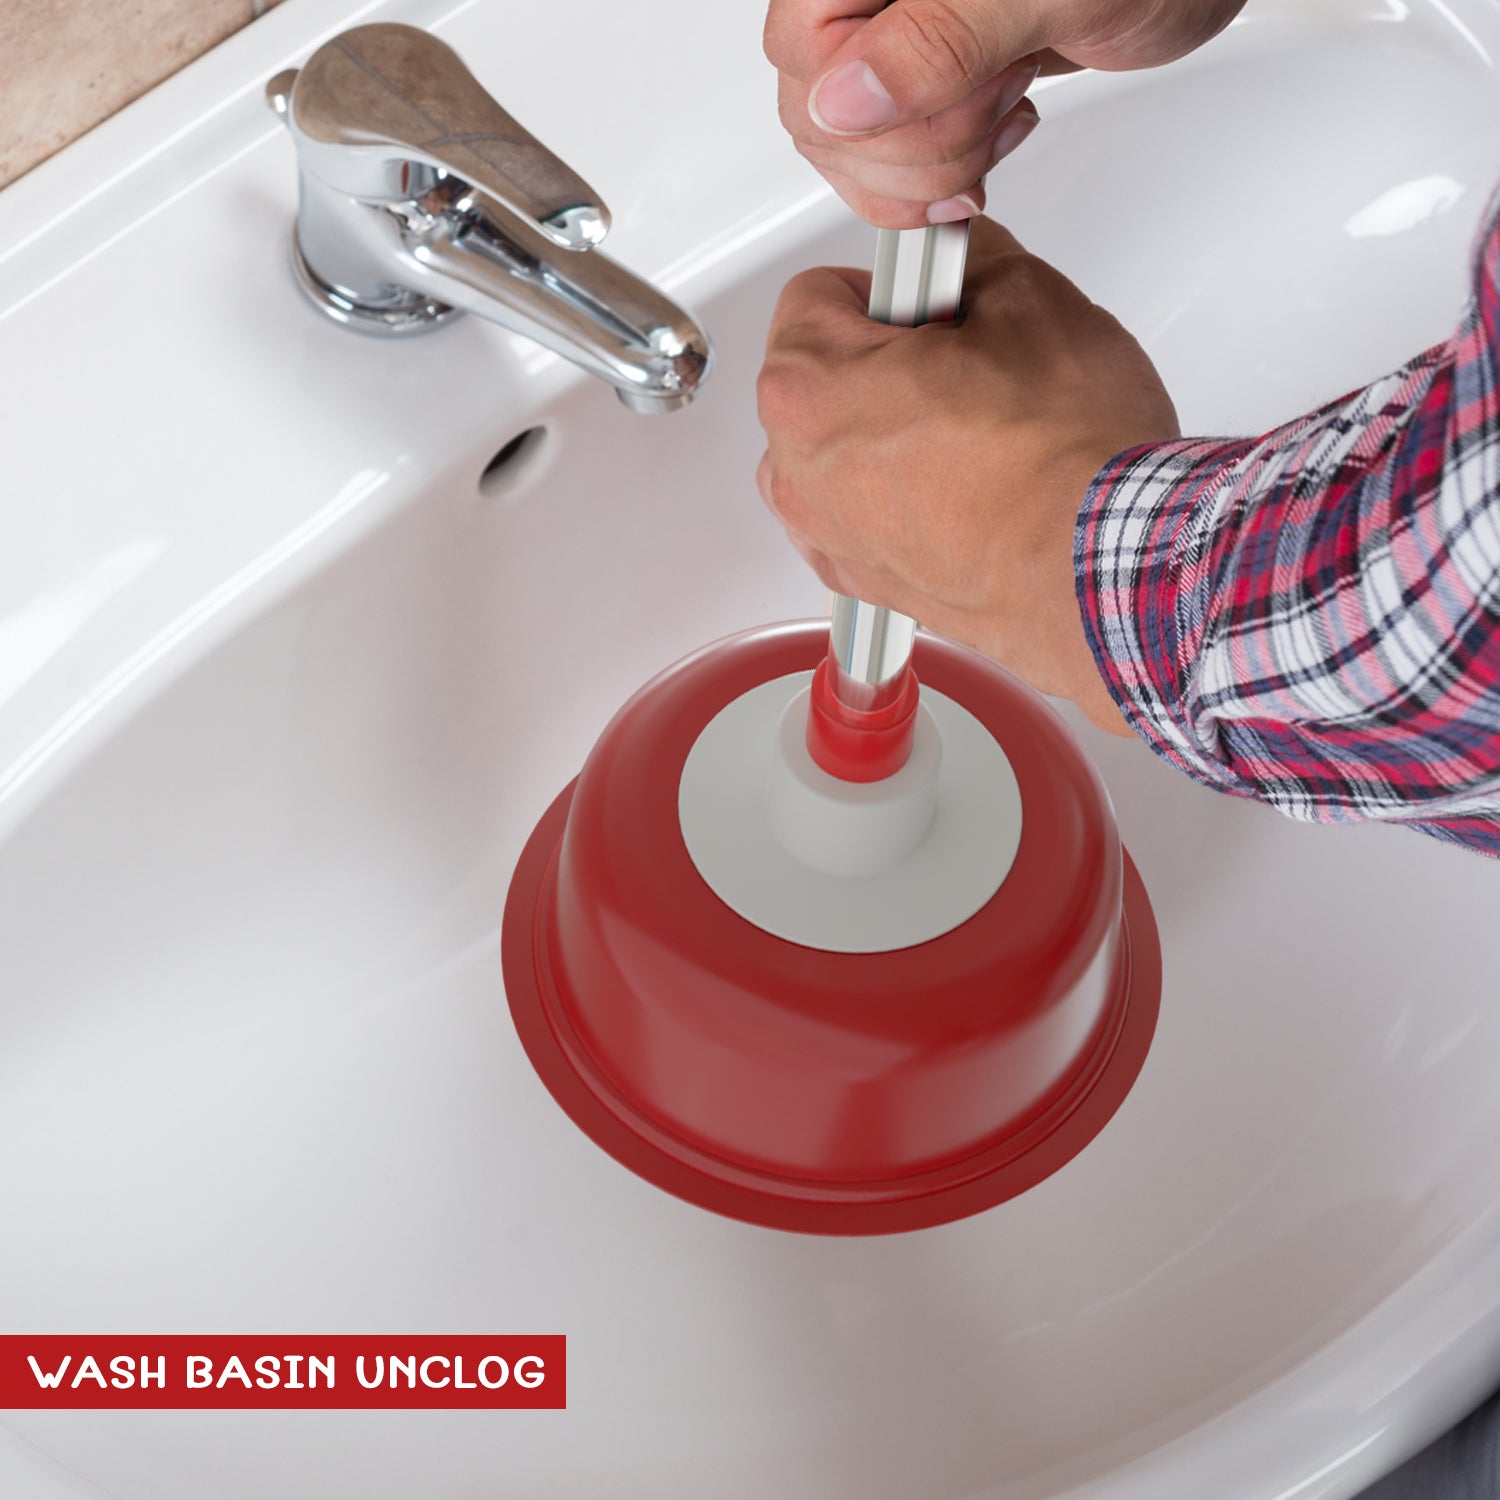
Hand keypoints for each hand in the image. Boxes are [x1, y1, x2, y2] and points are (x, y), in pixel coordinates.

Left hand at [755, 215, 1179, 734]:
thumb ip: (976, 263)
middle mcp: (797, 473)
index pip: (818, 295)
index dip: (893, 287)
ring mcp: (828, 538)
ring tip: (980, 437)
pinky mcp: (867, 586)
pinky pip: (867, 519)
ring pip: (845, 453)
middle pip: (826, 379)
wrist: (1103, 570)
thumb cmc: (1066, 458)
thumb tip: (967, 265)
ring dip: (895, 434)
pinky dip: (907, 501)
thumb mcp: (1030, 300)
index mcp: (808, 388)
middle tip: (970, 369)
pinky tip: (972, 493)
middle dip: (889, 362)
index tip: (940, 303)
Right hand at [765, 0, 1247, 226]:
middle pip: (816, 114)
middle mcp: (870, 0)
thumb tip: (841, 102)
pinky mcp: (924, 84)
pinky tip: (992, 143)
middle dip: (916, 144)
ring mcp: (891, 41)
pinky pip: (884, 163)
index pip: (801, 54)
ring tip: (1007, 105)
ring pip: (846, 150)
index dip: (875, 107)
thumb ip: (936, 40)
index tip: (968, 90)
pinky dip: (939, 182)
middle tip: (1000, 94)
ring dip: (935, 167)